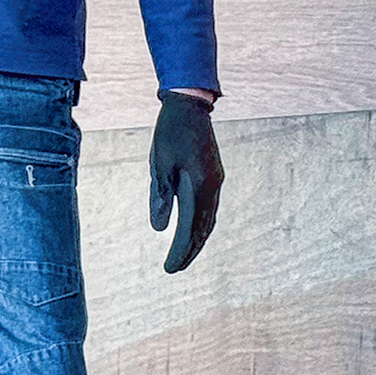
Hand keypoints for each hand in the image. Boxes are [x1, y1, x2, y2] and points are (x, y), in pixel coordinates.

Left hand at [149, 92, 222, 273]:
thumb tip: (159, 228)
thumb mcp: (159, 164)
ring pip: (208, 219)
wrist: (189, 105)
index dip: (180, 250)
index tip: (170, 269)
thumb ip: (160, 196)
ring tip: (184, 256)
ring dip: (196, 239)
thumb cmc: (170, 132)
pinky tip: (192, 230)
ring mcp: (216, 181)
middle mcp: (213, 187)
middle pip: (203, 228)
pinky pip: (209, 208)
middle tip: (174, 269)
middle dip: (189, 250)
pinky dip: (200, 224)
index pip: (190, 228)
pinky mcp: (213, 176)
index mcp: (200, 185)